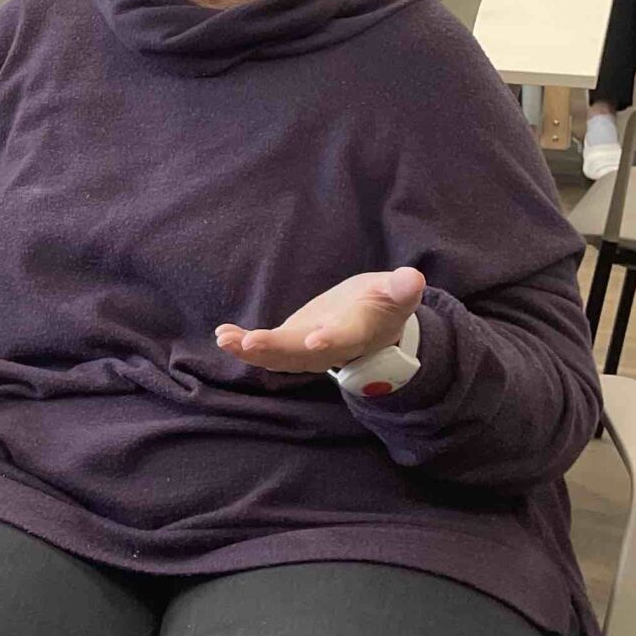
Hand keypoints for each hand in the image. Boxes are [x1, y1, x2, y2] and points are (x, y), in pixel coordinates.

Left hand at [215, 266, 424, 375]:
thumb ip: (400, 289)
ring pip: (279, 357)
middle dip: (276, 350)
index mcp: (359, 331)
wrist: (373, 321)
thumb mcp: (396, 292)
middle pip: (302, 353)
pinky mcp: (291, 344)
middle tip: (249, 343)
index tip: (316, 341)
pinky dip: (244, 344)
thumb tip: (412, 278)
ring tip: (225, 339)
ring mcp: (307, 349)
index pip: (345, 337)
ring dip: (251, 351)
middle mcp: (330, 347)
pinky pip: (267, 349)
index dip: (332, 340)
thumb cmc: (385, 302)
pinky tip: (223, 334)